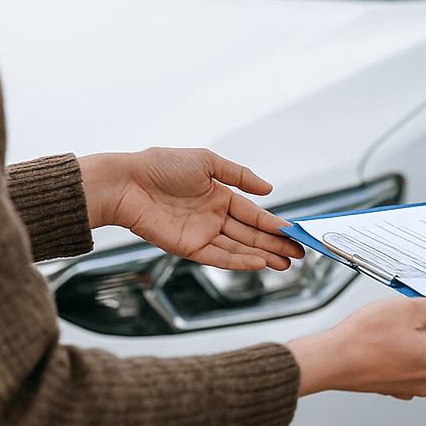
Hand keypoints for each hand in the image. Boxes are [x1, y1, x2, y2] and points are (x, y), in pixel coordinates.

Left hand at [78, 148, 304, 271]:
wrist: (126, 182)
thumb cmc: (160, 165)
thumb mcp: (207, 162)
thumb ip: (240, 176)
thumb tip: (269, 189)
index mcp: (219, 196)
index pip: (254, 214)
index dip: (275, 224)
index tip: (295, 232)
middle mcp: (213, 217)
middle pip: (251, 235)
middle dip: (276, 245)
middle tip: (300, 253)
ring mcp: (202, 234)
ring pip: (240, 248)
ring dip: (263, 256)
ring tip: (286, 263)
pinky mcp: (188, 248)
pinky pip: (219, 257)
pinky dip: (240, 261)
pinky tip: (259, 263)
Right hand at [287, 293, 425, 398]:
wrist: (330, 360)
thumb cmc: (365, 338)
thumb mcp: (414, 310)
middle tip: (424, 301)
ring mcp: (413, 386)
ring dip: (425, 330)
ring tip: (404, 314)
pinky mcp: (398, 384)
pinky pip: (415, 360)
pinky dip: (410, 343)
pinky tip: (393, 330)